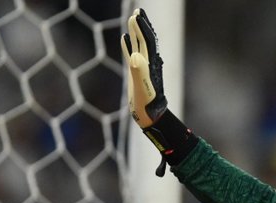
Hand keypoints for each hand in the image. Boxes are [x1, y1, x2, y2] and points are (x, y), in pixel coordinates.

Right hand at [120, 8, 166, 127]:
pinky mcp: (137, 73)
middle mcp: (148, 64)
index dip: (143, 28)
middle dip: (142, 25)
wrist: (151, 118)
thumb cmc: (148, 106)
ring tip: (133, 19)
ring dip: (136, 32)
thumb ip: (139, 72)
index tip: (137, 15)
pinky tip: (125, 39)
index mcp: (150, 65)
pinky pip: (132, 55)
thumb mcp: (142, 89)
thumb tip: (136, 56)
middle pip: (145, 40)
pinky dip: (129, 45)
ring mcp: (142, 68)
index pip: (147, 42)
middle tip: (138, 10)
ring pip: (139, 45)